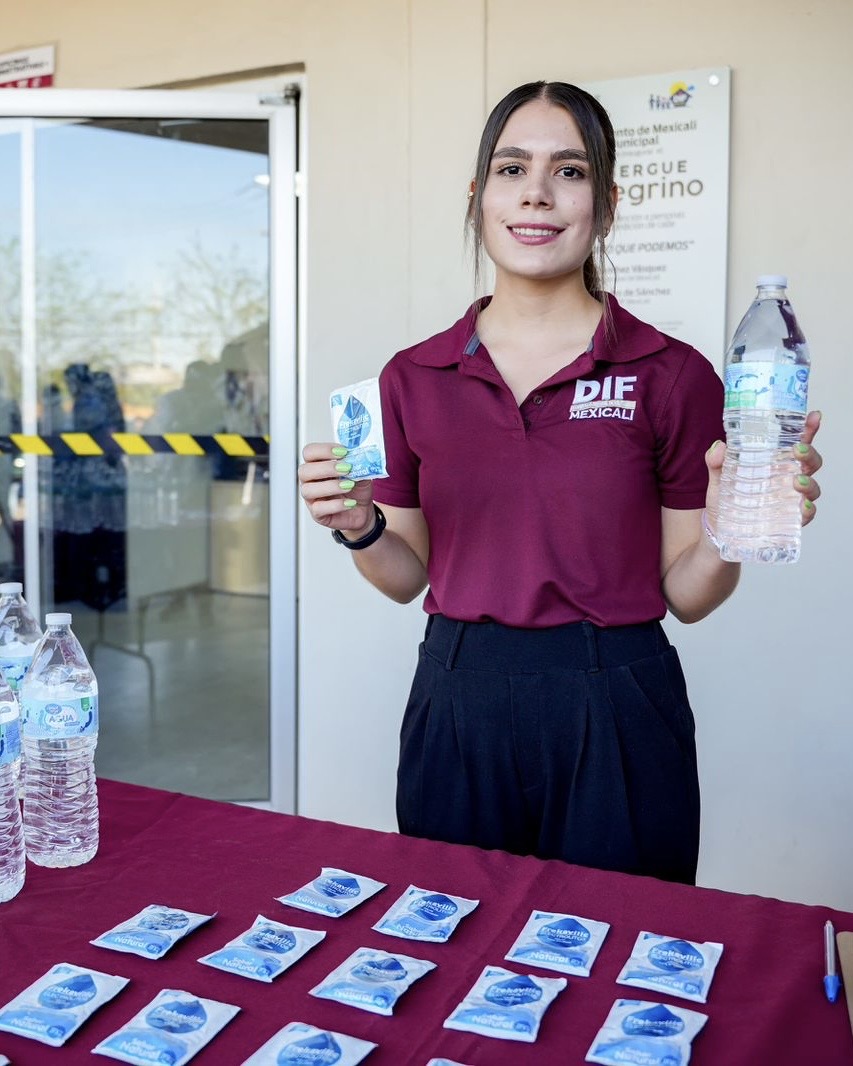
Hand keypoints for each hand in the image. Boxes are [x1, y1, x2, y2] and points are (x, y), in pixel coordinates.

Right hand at [298, 443, 375, 535]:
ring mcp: (311, 498)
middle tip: (347, 469)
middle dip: (326, 468)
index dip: (324, 450)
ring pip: (308, 490)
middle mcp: (310, 481)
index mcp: (317, 465)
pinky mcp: (317, 514)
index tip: (343, 452)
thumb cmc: (357, 489)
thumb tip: (359, 456)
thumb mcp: (361, 472)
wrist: (363, 510)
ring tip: (349, 486)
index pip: (309, 452)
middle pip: (304, 471)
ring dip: (330, 486)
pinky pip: (318, 509)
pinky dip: (336, 505)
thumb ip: (358, 463)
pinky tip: (350, 502)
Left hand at [703, 410, 823, 532]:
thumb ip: (716, 462)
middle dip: (809, 453)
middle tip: (797, 450)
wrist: (718, 534)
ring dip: (809, 483)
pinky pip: (806, 514)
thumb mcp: (718, 480)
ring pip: (812, 487)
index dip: (807, 428)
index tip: (813, 416)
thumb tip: (718, 446)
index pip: (796, 441)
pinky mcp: (789, 520)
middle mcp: (786, 478)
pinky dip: (808, 510)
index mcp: (774, 462)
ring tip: (796, 481)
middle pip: (809, 462)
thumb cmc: (724, 503)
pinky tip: (802, 507)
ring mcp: (790, 499)